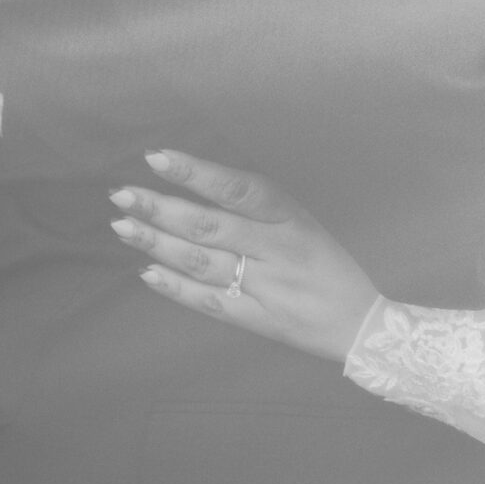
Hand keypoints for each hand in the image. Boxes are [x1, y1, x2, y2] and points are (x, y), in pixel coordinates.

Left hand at [110, 150, 378, 361]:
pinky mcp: (257, 319)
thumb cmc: (327, 266)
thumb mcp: (303, 225)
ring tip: (123, 226)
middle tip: (122, 194)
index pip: (238, 189)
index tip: (157, 158)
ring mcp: (267, 287)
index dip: (196, 172)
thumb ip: (256, 209)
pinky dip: (176, 287)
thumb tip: (196, 186)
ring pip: (202, 262)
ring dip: (158, 243)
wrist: (362, 325)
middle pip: (210, 226)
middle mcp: (278, 250)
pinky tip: (147, 271)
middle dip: (161, 208)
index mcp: (291, 219)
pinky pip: (209, 301)